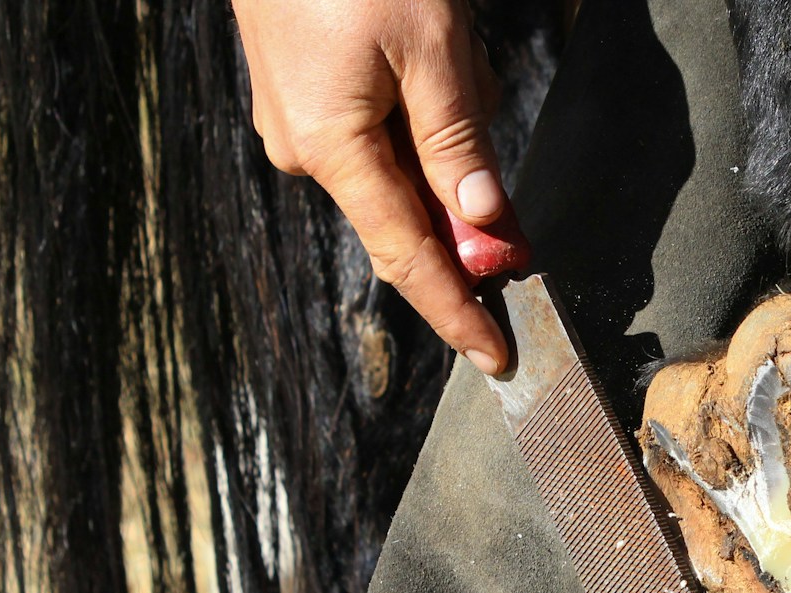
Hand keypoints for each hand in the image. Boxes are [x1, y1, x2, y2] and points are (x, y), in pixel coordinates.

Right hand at [234, 0, 512, 370]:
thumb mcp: (430, 48)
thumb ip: (460, 148)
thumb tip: (488, 232)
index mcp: (332, 148)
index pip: (407, 259)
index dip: (456, 310)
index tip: (495, 355)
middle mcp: (304, 148)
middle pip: (409, 207)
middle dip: (462, 179)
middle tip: (477, 87)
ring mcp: (296, 120)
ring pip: (400, 158)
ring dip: (442, 121)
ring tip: (442, 38)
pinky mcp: (300, 90)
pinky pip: (378, 123)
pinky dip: (416, 101)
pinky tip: (422, 41)